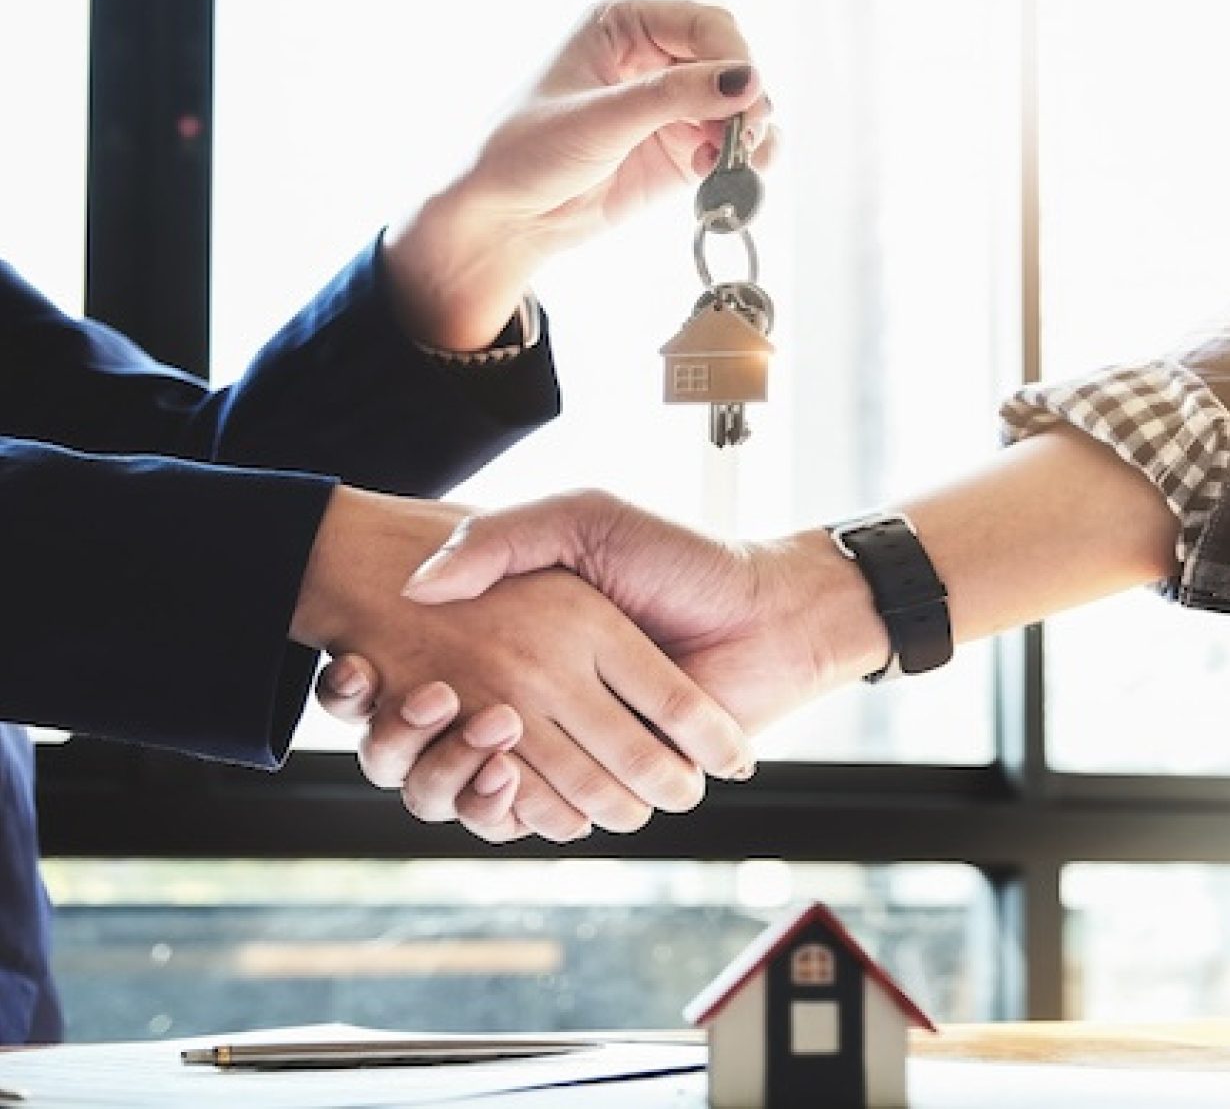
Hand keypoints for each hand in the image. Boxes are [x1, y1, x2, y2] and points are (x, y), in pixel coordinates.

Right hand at [294, 486, 755, 841]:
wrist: (769, 615)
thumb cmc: (680, 559)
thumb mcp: (584, 521)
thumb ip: (505, 538)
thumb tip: (418, 584)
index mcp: (515, 637)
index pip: (415, 675)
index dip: (368, 684)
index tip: (352, 670)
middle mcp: (529, 695)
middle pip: (425, 740)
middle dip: (398, 736)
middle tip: (406, 703)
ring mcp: (561, 744)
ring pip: (469, 786)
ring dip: (445, 773)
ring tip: (459, 729)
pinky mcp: (598, 784)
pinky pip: (529, 816)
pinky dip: (506, 809)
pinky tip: (501, 773)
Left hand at [383, 0, 775, 349]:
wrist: (507, 216)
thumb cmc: (527, 151)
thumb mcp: (600, 119)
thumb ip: (673, 98)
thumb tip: (745, 82)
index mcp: (625, 25)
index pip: (704, 24)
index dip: (731, 56)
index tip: (743, 96)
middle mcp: (654, 59)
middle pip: (730, 63)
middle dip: (745, 98)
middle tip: (746, 135)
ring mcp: (671, 107)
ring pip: (737, 107)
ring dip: (750, 132)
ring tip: (742, 161)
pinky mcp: (679, 152)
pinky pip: (728, 147)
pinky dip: (740, 160)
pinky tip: (728, 176)